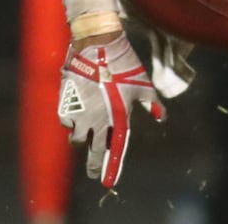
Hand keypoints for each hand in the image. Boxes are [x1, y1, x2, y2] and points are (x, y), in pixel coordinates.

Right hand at [58, 32, 163, 187]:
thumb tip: (161, 117)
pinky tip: (77, 115)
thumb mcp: (143, 84)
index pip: (115, 149)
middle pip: (92, 151)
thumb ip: (152, 103)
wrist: (98, 45)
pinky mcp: (65, 104)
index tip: (107, 182)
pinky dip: (71, 121)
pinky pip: (67, 121)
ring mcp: (80, 113)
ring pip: (77, 138)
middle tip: (94, 173)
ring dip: (83, 139)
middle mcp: (97, 120)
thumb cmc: (124, 64)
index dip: (111, 167)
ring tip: (87, 136)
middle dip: (94, 164)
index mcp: (118, 117)